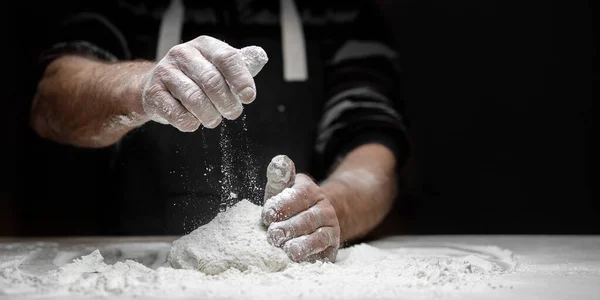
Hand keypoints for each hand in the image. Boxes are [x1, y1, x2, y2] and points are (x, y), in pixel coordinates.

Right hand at [142, 35, 267, 130]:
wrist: (156, 86)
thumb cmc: (195, 77)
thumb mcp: (218, 65)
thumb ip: (240, 64)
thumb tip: (260, 57)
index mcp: (204, 45)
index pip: (227, 58)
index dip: (241, 79)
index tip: (248, 97)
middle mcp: (183, 54)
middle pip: (212, 81)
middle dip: (227, 103)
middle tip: (232, 113)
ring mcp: (165, 72)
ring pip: (194, 99)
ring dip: (210, 115)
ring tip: (214, 119)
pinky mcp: (153, 93)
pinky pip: (177, 114)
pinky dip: (191, 123)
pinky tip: (194, 120)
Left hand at [262, 155, 340, 262]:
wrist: (314, 221)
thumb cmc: (289, 205)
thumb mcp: (283, 188)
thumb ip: (279, 176)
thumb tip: (279, 161)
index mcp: (311, 191)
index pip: (300, 196)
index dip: (283, 205)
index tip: (267, 215)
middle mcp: (324, 209)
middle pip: (308, 219)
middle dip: (290, 228)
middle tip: (273, 235)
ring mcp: (330, 229)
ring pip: (319, 238)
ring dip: (304, 245)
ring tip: (289, 250)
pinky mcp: (331, 248)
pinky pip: (325, 254)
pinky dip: (314, 258)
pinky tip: (300, 262)